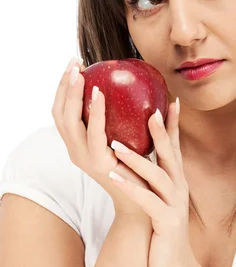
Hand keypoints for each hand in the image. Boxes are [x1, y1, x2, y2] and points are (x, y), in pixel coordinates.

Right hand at [51, 56, 152, 227]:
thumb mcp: (128, 139)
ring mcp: (84, 158)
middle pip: (59, 114)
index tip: (74, 65)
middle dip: (63, 86)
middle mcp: (76, 151)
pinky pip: (93, 134)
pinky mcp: (97, 164)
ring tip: (79, 74)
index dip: (63, 89)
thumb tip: (135, 85)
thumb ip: (125, 118)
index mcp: (79, 144)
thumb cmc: (139, 168)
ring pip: (69, 122)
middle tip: (73, 63)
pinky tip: (99, 94)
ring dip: (72, 95)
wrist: (144, 203)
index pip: (63, 112)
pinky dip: (93, 112)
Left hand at [109, 98, 198, 266]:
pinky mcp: (166, 221)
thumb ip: (154, 181)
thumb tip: (138, 161)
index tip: (171, 101)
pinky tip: (113, 176)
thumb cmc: (163, 233)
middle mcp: (178, 189)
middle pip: (172, 155)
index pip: (175, 149)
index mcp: (176, 182)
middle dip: (162, 132)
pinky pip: (146, 200)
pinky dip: (130, 187)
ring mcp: (174, 205)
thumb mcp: (160, 202)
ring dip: (137, 159)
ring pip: (157, 176)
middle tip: (151, 110)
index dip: (174, 126)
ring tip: (116, 144)